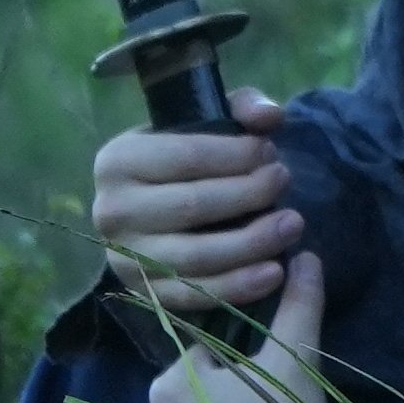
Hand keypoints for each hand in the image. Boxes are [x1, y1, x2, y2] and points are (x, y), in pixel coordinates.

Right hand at [93, 103, 304, 309]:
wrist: (158, 204)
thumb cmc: (189, 156)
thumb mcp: (211, 120)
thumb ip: (244, 106)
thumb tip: (270, 118)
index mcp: (118, 161)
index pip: (186, 156)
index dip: (237, 155)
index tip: (271, 153)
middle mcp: (111, 212)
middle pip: (192, 206)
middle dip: (250, 194)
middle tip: (285, 181)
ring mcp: (123, 258)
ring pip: (193, 256)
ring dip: (251, 244)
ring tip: (292, 225)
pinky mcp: (142, 293)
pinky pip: (191, 296)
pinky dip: (235, 288)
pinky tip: (273, 272)